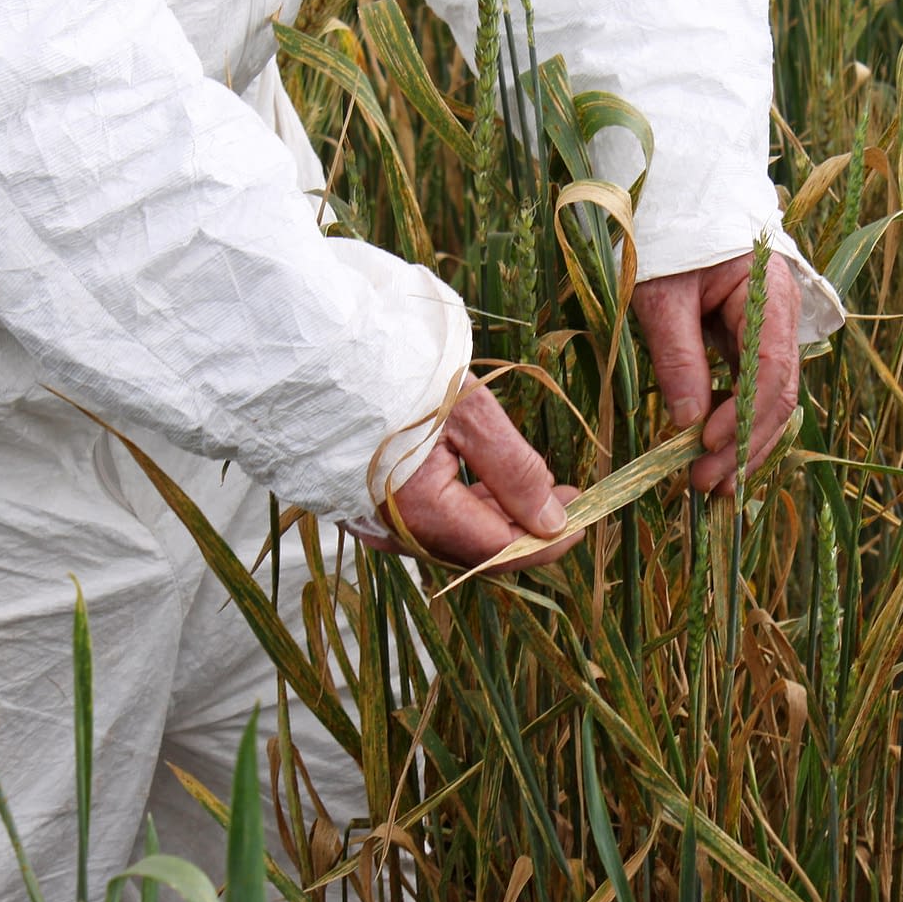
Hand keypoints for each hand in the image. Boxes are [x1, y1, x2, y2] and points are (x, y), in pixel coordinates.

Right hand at [353, 377, 581, 570]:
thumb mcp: (470, 414)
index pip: (499, 550)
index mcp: (420, 511)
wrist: (321, 351)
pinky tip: (491, 483)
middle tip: (568, 497)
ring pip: (453, 537)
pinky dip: (466, 508)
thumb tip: (553, 521)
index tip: (582, 516)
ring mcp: (375, 521)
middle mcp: (394, 531)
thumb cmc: (396, 374)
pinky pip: (427, 522)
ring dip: (500, 518)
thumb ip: (514, 472)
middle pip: (476, 550)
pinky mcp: (366, 505)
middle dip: (528, 530)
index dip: (546, 540)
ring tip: (541, 486)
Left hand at [632, 250, 802, 495]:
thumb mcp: (662, 292)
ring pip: (771, 400)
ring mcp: (773, 331)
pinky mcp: (754, 342)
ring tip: (714, 483)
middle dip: (745, 444)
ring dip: (745, 444)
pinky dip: (738, 424)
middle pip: (778, 393)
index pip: (769, 367)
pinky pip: (755, 390)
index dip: (742, 413)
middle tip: (707, 483)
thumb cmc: (669, 234)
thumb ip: (677, 354)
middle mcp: (782, 316)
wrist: (679, 197)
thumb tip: (687, 421)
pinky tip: (720, 455)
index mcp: (768, 292)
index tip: (706, 445)